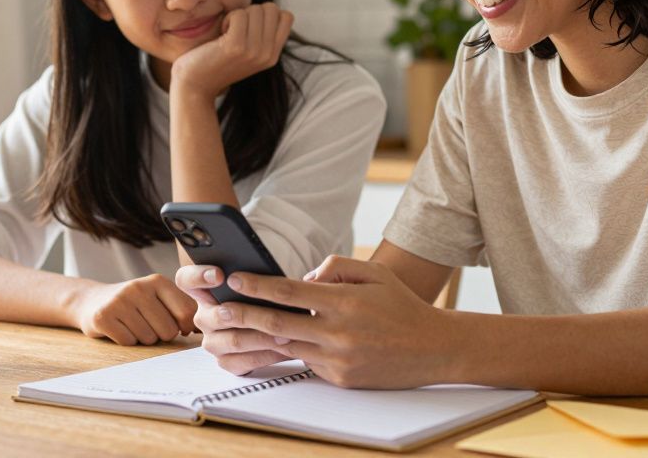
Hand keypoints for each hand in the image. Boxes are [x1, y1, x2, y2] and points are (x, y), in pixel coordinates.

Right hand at [68, 274, 197, 345]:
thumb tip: (203, 329)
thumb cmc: (134, 305)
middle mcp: (139, 287)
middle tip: (146, 324)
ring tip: (131, 325)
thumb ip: (181, 309)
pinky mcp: (103, 317)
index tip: (178, 328)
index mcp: (158, 281)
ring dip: (142, 339)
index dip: (185, 328)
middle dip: (160, 334)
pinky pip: (128, 342)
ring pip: (149, 339)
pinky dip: (126, 341)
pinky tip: (119, 329)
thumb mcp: (157, 298)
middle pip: (168, 330)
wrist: (92, 301)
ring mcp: (119, 301)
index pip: (187, 312)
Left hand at [170, 3, 293, 98]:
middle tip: (236, 29)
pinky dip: (228, 18)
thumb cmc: (216, 62)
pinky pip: (238, 14)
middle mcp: (267, 55)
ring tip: (227, 33)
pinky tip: (221, 34)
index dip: (267, 14)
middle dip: (251, 12)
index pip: (286, 16)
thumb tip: (270, 8)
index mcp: (272, 56)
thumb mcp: (248, 52)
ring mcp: (253, 51)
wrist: (195, 87)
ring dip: (238, 15)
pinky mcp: (236, 46)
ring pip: (255, 10)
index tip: (250, 27)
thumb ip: (262, 36)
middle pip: (271, 9)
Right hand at [175, 264, 290, 374]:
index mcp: (204, 291)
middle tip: (264, 311)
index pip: (186, 280)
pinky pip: (245, 361)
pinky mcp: (227, 362)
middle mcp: (204, 317)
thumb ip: (253, 275)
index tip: (220, 275)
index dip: (198, 276)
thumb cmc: (264, 297)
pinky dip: (268, 355)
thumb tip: (263, 268)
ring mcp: (213, 341)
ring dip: (262, 337)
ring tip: (287, 332)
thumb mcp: (257, 282)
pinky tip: (285, 348)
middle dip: (243, 315)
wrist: (277, 327)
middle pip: (214, 316)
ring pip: (233, 340)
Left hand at [194, 256, 451, 387]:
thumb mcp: (374, 273)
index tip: (234, 278)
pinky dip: (290, 352)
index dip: (258, 286)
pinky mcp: (340, 380)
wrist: (433, 349)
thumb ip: (337, 267)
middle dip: (241, 315)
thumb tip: (304, 277)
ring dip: (255, 339)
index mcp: (344, 303)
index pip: (290, 292)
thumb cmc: (401, 306)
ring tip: (228, 331)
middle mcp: (338, 334)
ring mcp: (338, 360)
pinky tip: (268, 345)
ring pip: (286, 348)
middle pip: (277, 324)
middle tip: (214, 311)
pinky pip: (307, 363)